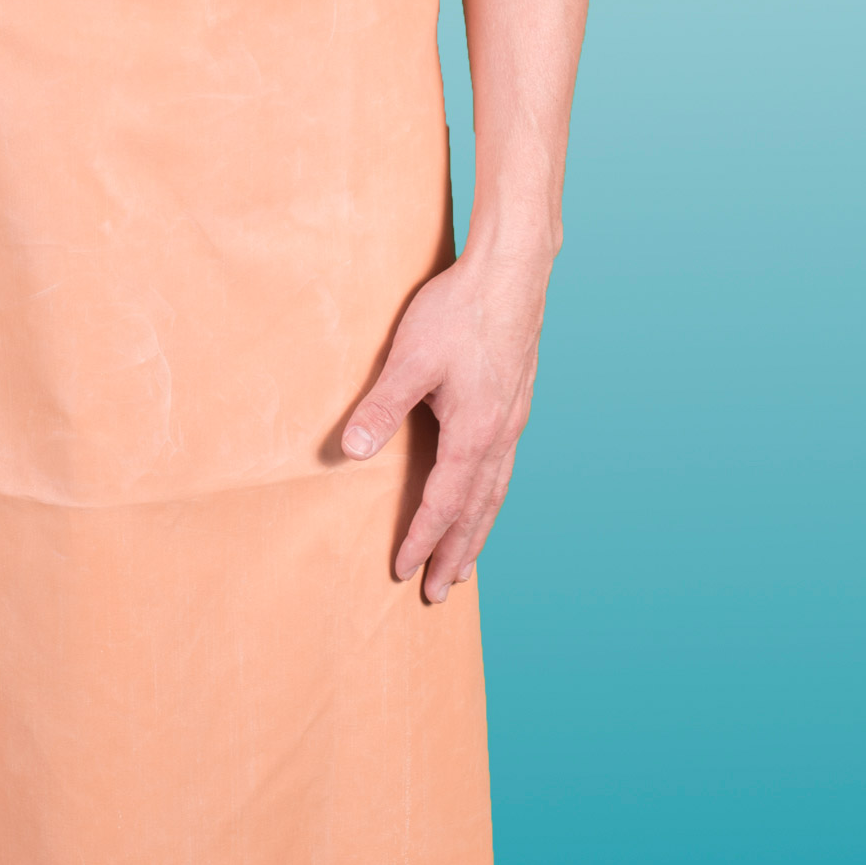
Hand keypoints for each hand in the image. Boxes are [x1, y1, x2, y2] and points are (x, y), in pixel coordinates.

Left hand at [339, 247, 552, 601]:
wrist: (512, 271)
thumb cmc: (460, 311)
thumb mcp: (409, 359)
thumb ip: (380, 408)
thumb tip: (351, 455)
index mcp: (475, 434)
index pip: (444, 504)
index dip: (422, 540)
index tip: (403, 572)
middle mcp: (501, 435)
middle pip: (478, 512)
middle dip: (456, 554)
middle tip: (441, 593)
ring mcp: (513, 420)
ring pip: (496, 492)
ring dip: (477, 531)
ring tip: (465, 563)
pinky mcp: (514, 403)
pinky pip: (503, 468)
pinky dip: (490, 497)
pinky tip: (482, 498)